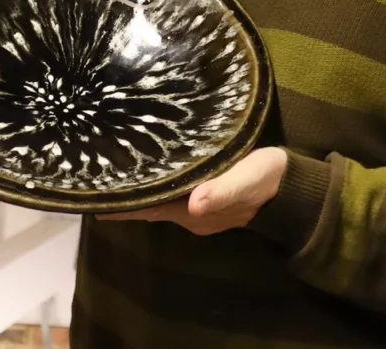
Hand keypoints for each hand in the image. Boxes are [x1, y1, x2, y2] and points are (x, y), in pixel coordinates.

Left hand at [96, 147, 286, 235]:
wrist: (290, 184)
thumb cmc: (265, 178)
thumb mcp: (246, 180)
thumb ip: (221, 191)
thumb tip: (192, 204)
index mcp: (194, 211)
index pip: (149, 208)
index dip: (123, 205)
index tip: (94, 199)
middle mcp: (191, 213)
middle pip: (150, 205)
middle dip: (126, 197)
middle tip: (97, 180)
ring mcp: (199, 207)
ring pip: (160, 199)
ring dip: (141, 190)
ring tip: (116, 176)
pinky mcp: (207, 194)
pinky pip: (173, 192)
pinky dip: (158, 185)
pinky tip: (150, 172)